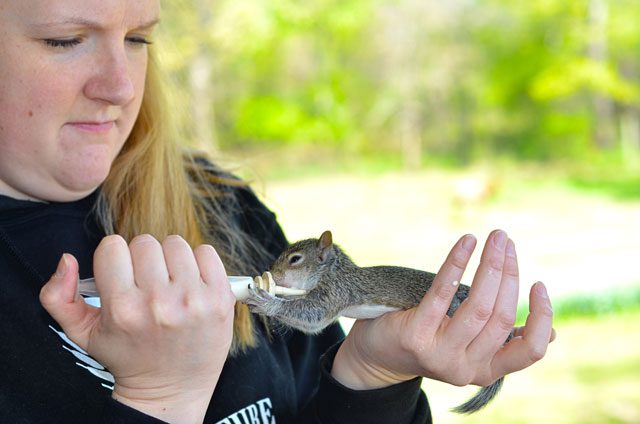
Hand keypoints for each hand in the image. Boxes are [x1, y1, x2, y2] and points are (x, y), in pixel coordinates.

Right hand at [40, 234, 235, 422]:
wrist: (172, 388)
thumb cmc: (129, 357)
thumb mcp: (84, 334)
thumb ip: (59, 297)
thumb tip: (66, 259)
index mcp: (122, 309)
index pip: (113, 247)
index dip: (115, 259)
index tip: (122, 275)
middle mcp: (158, 302)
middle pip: (145, 243)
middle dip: (143, 259)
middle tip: (148, 282)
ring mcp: (193, 300)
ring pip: (176, 244)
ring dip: (171, 259)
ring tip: (170, 283)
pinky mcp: (220, 298)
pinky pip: (207, 252)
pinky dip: (199, 262)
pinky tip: (192, 283)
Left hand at [331, 230, 554, 390]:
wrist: (378, 354)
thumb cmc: (431, 340)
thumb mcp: (469, 346)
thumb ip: (503, 341)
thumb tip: (551, 333)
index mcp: (486, 371)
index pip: (530, 352)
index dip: (541, 317)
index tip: (540, 285)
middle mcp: (465, 368)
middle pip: (501, 316)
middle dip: (509, 273)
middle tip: (506, 241)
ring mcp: (440, 354)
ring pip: (478, 305)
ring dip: (490, 265)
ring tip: (496, 238)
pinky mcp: (416, 335)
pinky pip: (443, 293)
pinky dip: (458, 263)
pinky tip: (467, 242)